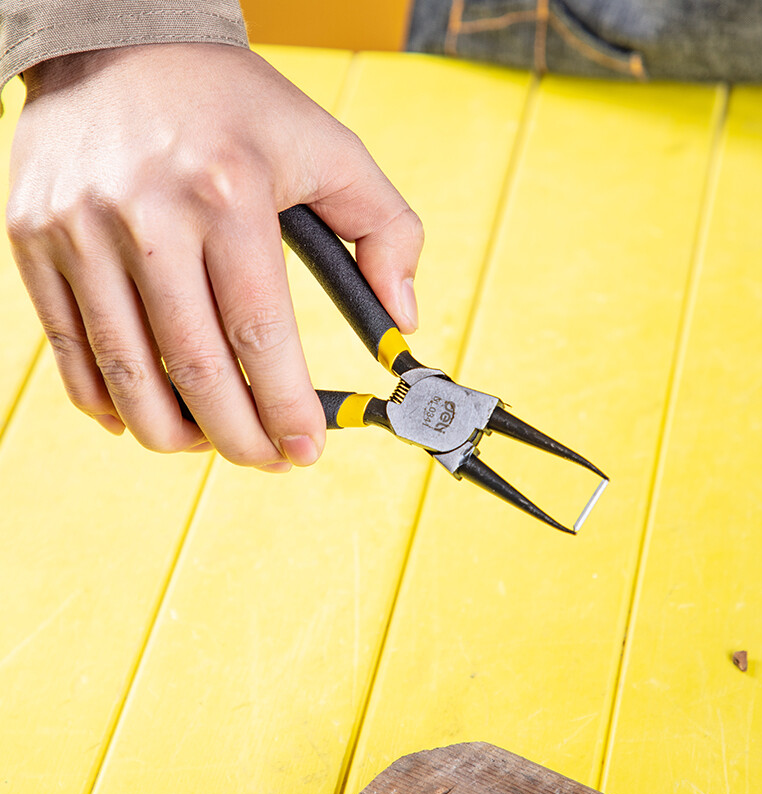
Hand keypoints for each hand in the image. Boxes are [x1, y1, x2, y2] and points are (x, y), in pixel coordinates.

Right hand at [6, 43, 421, 470]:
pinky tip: (146, 417)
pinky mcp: (36, 239)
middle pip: (196, 368)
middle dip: (239, 436)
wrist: (117, 41)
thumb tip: (401, 318)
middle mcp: (149, 215)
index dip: (287, 407)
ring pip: (128, 372)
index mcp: (230, 193)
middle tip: (267, 460)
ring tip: (212, 445)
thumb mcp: (328, 147)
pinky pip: (71, 348)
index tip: (307, 448)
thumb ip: (386, 229)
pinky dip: (107, 400)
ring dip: (174, 432)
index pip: (262, 333)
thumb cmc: (231, 103)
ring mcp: (81, 230)